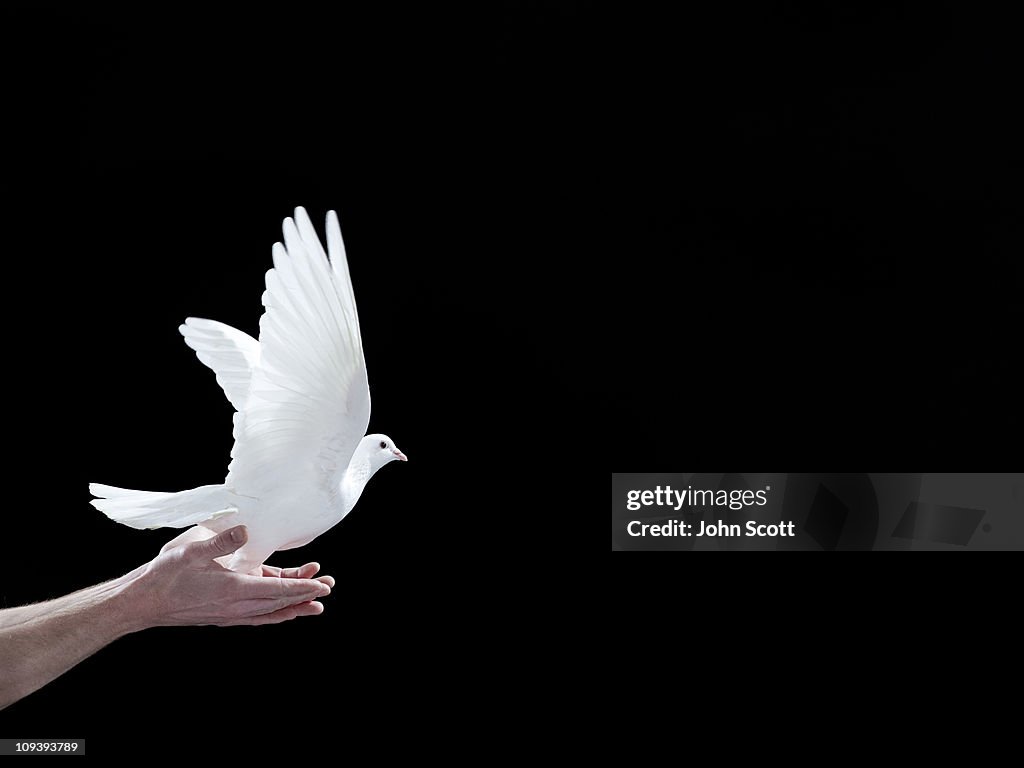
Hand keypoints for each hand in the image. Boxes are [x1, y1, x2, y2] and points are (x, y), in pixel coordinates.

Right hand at [124, 525, 332, 627]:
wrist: (143, 602)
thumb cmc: (165, 574)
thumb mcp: (191, 551)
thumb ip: (220, 542)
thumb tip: (246, 530)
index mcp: (233, 589)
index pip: (276, 589)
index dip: (302, 587)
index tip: (323, 585)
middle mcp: (236, 606)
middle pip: (279, 602)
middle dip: (305, 595)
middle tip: (328, 587)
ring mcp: (230, 614)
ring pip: (270, 612)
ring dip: (293, 606)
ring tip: (315, 605)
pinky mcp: (224, 615)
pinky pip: (257, 616)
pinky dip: (274, 613)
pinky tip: (282, 612)